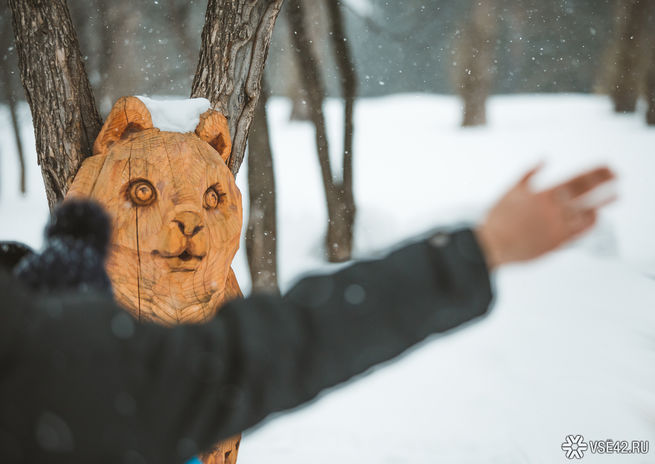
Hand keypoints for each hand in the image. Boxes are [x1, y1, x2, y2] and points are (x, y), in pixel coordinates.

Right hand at [475, 165, 615, 268]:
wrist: (491, 246)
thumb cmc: (498, 218)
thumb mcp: (510, 190)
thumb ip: (529, 174)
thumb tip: (544, 160)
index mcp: (544, 194)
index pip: (578, 179)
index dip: (596, 172)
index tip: (608, 167)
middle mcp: (555, 209)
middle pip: (588, 193)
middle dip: (605, 182)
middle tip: (618, 175)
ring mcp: (558, 226)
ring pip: (589, 212)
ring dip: (603, 203)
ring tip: (615, 197)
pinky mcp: (557, 242)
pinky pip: (581, 232)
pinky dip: (591, 223)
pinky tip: (596, 218)